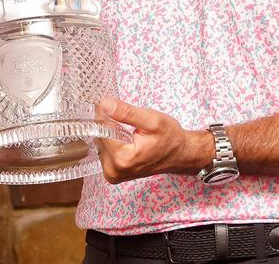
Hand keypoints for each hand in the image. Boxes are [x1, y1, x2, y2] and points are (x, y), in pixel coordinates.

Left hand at [95, 98, 209, 184]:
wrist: (180, 155)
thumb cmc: (170, 138)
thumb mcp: (152, 120)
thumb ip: (126, 112)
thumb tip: (104, 104)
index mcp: (122, 158)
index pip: (101, 128)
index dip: (107, 114)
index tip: (115, 107)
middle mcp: (113, 170)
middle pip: (98, 136)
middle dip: (110, 125)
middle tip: (129, 124)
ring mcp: (112, 174)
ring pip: (100, 142)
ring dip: (111, 134)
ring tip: (130, 134)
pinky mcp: (112, 174)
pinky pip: (104, 150)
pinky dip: (113, 142)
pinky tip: (127, 141)